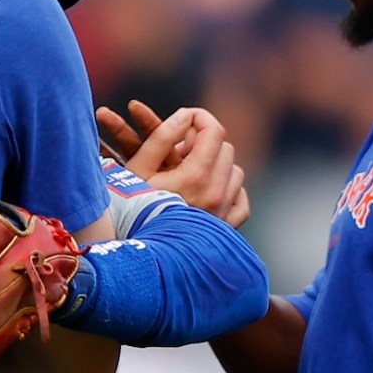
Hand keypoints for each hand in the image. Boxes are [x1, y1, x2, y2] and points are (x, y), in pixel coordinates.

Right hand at [98, 100, 248, 226]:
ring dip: (217, 166)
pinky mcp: (226, 228)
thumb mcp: (137, 169)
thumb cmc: (132, 211)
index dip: (199, 117)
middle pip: (225, 147)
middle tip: (180, 148)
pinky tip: (211, 192)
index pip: (213, 130)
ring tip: (192, 171)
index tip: (184, 117)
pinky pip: (241, 201)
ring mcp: (224, 212)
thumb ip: (161, 138)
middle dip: (204, 141)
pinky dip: (230, 192)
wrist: (140, 255)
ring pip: (235, 172)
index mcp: (196, 176)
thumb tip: (184, 117)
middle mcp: (216, 193)